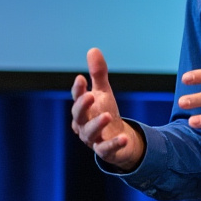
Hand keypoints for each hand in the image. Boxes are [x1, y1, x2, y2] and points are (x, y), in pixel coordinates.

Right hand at [70, 48, 144, 170]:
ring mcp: (93, 139)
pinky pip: (106, 149)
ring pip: (90, 133)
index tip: (81, 78)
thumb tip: (93, 49)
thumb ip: (98, 74)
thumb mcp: (104, 92)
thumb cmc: (106, 112)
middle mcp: (83, 124)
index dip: (78, 90)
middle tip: (90, 95)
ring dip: (97, 124)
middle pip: (78, 116)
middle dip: (82, 106)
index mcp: (82, 109)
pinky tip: (124, 137)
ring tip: (107, 115)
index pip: (77, 98)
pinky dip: (114, 144)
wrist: (118, 139)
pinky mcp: (104, 151)